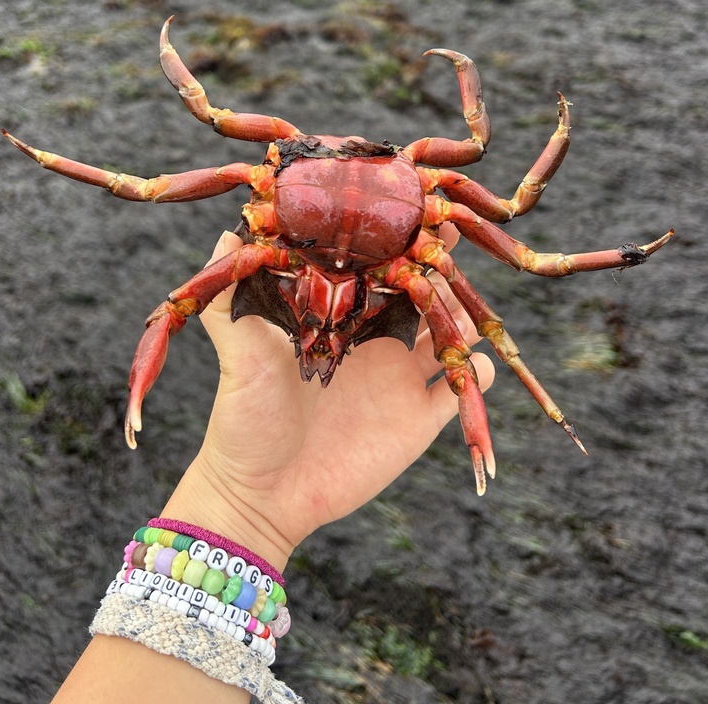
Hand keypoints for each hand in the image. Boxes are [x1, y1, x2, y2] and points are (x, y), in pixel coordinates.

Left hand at [162, 227, 493, 570]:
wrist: (260, 495)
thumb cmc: (243, 418)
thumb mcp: (238, 352)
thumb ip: (233, 296)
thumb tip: (230, 230)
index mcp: (337, 315)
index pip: (375, 266)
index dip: (394, 241)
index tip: (410, 211)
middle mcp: (373, 338)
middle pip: (420, 292)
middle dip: (438, 268)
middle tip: (449, 245)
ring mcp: (399, 377)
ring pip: (448, 333)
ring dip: (463, 315)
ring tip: (465, 305)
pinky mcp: (418, 419)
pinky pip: (461, 389)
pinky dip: (477, 374)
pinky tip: (476, 364)